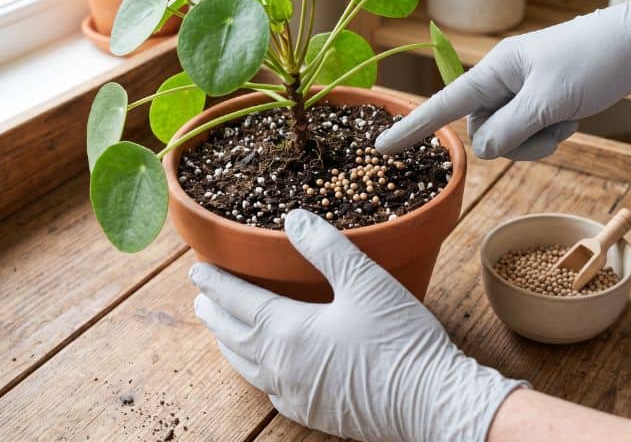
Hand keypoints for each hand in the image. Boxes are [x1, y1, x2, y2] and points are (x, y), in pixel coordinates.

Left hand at [190, 209, 523, 440]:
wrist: (429, 401)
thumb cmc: (399, 339)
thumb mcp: (365, 281)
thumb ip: (326, 247)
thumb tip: (294, 219)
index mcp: (288, 333)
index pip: (240, 302)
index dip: (217, 283)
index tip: (198, 270)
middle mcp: (283, 368)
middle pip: (235, 337)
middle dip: (215, 315)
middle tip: (201, 299)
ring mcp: (297, 395)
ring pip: (248, 367)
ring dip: (230, 345)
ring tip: (223, 332)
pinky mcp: (316, 413)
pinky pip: (271, 390)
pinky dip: (257, 373)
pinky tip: (266, 371)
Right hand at [376, 0, 630, 159]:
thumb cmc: (593, 61)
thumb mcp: (548, 101)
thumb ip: (509, 130)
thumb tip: (484, 150)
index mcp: (495, 70)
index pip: (445, 103)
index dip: (414, 126)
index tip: (383, 145)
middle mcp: (502, 80)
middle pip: (483, 131)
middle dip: (515, 140)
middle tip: (550, 126)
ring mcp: (522, 91)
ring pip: (508, 137)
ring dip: (537, 140)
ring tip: (567, 120)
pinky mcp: (541, 100)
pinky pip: (530, 132)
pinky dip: (550, 134)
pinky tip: (573, 119)